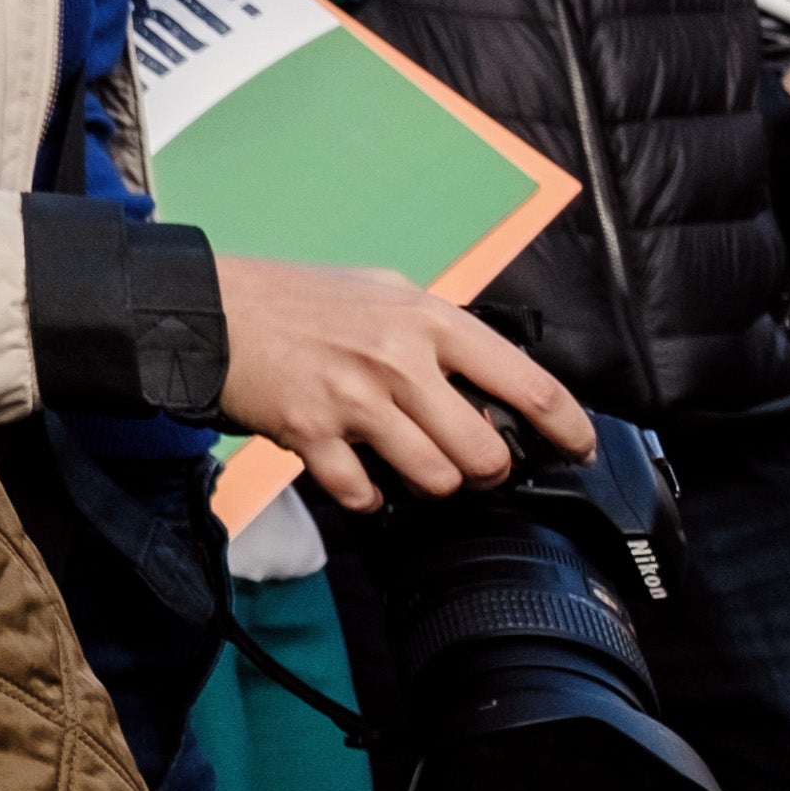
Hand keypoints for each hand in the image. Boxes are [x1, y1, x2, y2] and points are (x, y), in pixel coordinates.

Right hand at [215, 255, 590, 512]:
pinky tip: (361, 481)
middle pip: (484, 451)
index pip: (528, 383)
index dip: (569, 427)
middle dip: (486, 470)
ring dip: (429, 484)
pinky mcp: (312, 433)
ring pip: (434, 478)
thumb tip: (486, 377)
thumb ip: (434, 331)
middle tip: (471, 465)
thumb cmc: (293, 299)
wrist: (208, 308)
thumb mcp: (380, 291)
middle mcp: (399, 360)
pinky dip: (368, 499)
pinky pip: (364, 494)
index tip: (581, 449)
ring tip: (409, 466)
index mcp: (427, 320)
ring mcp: (355, 399)